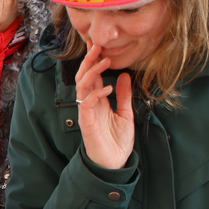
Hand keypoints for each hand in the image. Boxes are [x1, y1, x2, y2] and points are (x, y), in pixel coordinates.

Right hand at [75, 44, 134, 169]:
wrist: (114, 163)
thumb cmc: (117, 141)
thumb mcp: (126, 113)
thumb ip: (123, 95)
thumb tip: (123, 75)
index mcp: (98, 100)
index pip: (93, 76)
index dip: (94, 60)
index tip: (100, 45)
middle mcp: (89, 104)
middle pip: (84, 76)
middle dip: (89, 60)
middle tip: (97, 45)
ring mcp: (86, 112)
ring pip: (82, 86)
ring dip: (92, 71)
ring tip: (104, 60)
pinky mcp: (86, 122)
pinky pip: (86, 103)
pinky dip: (96, 93)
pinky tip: (108, 88)